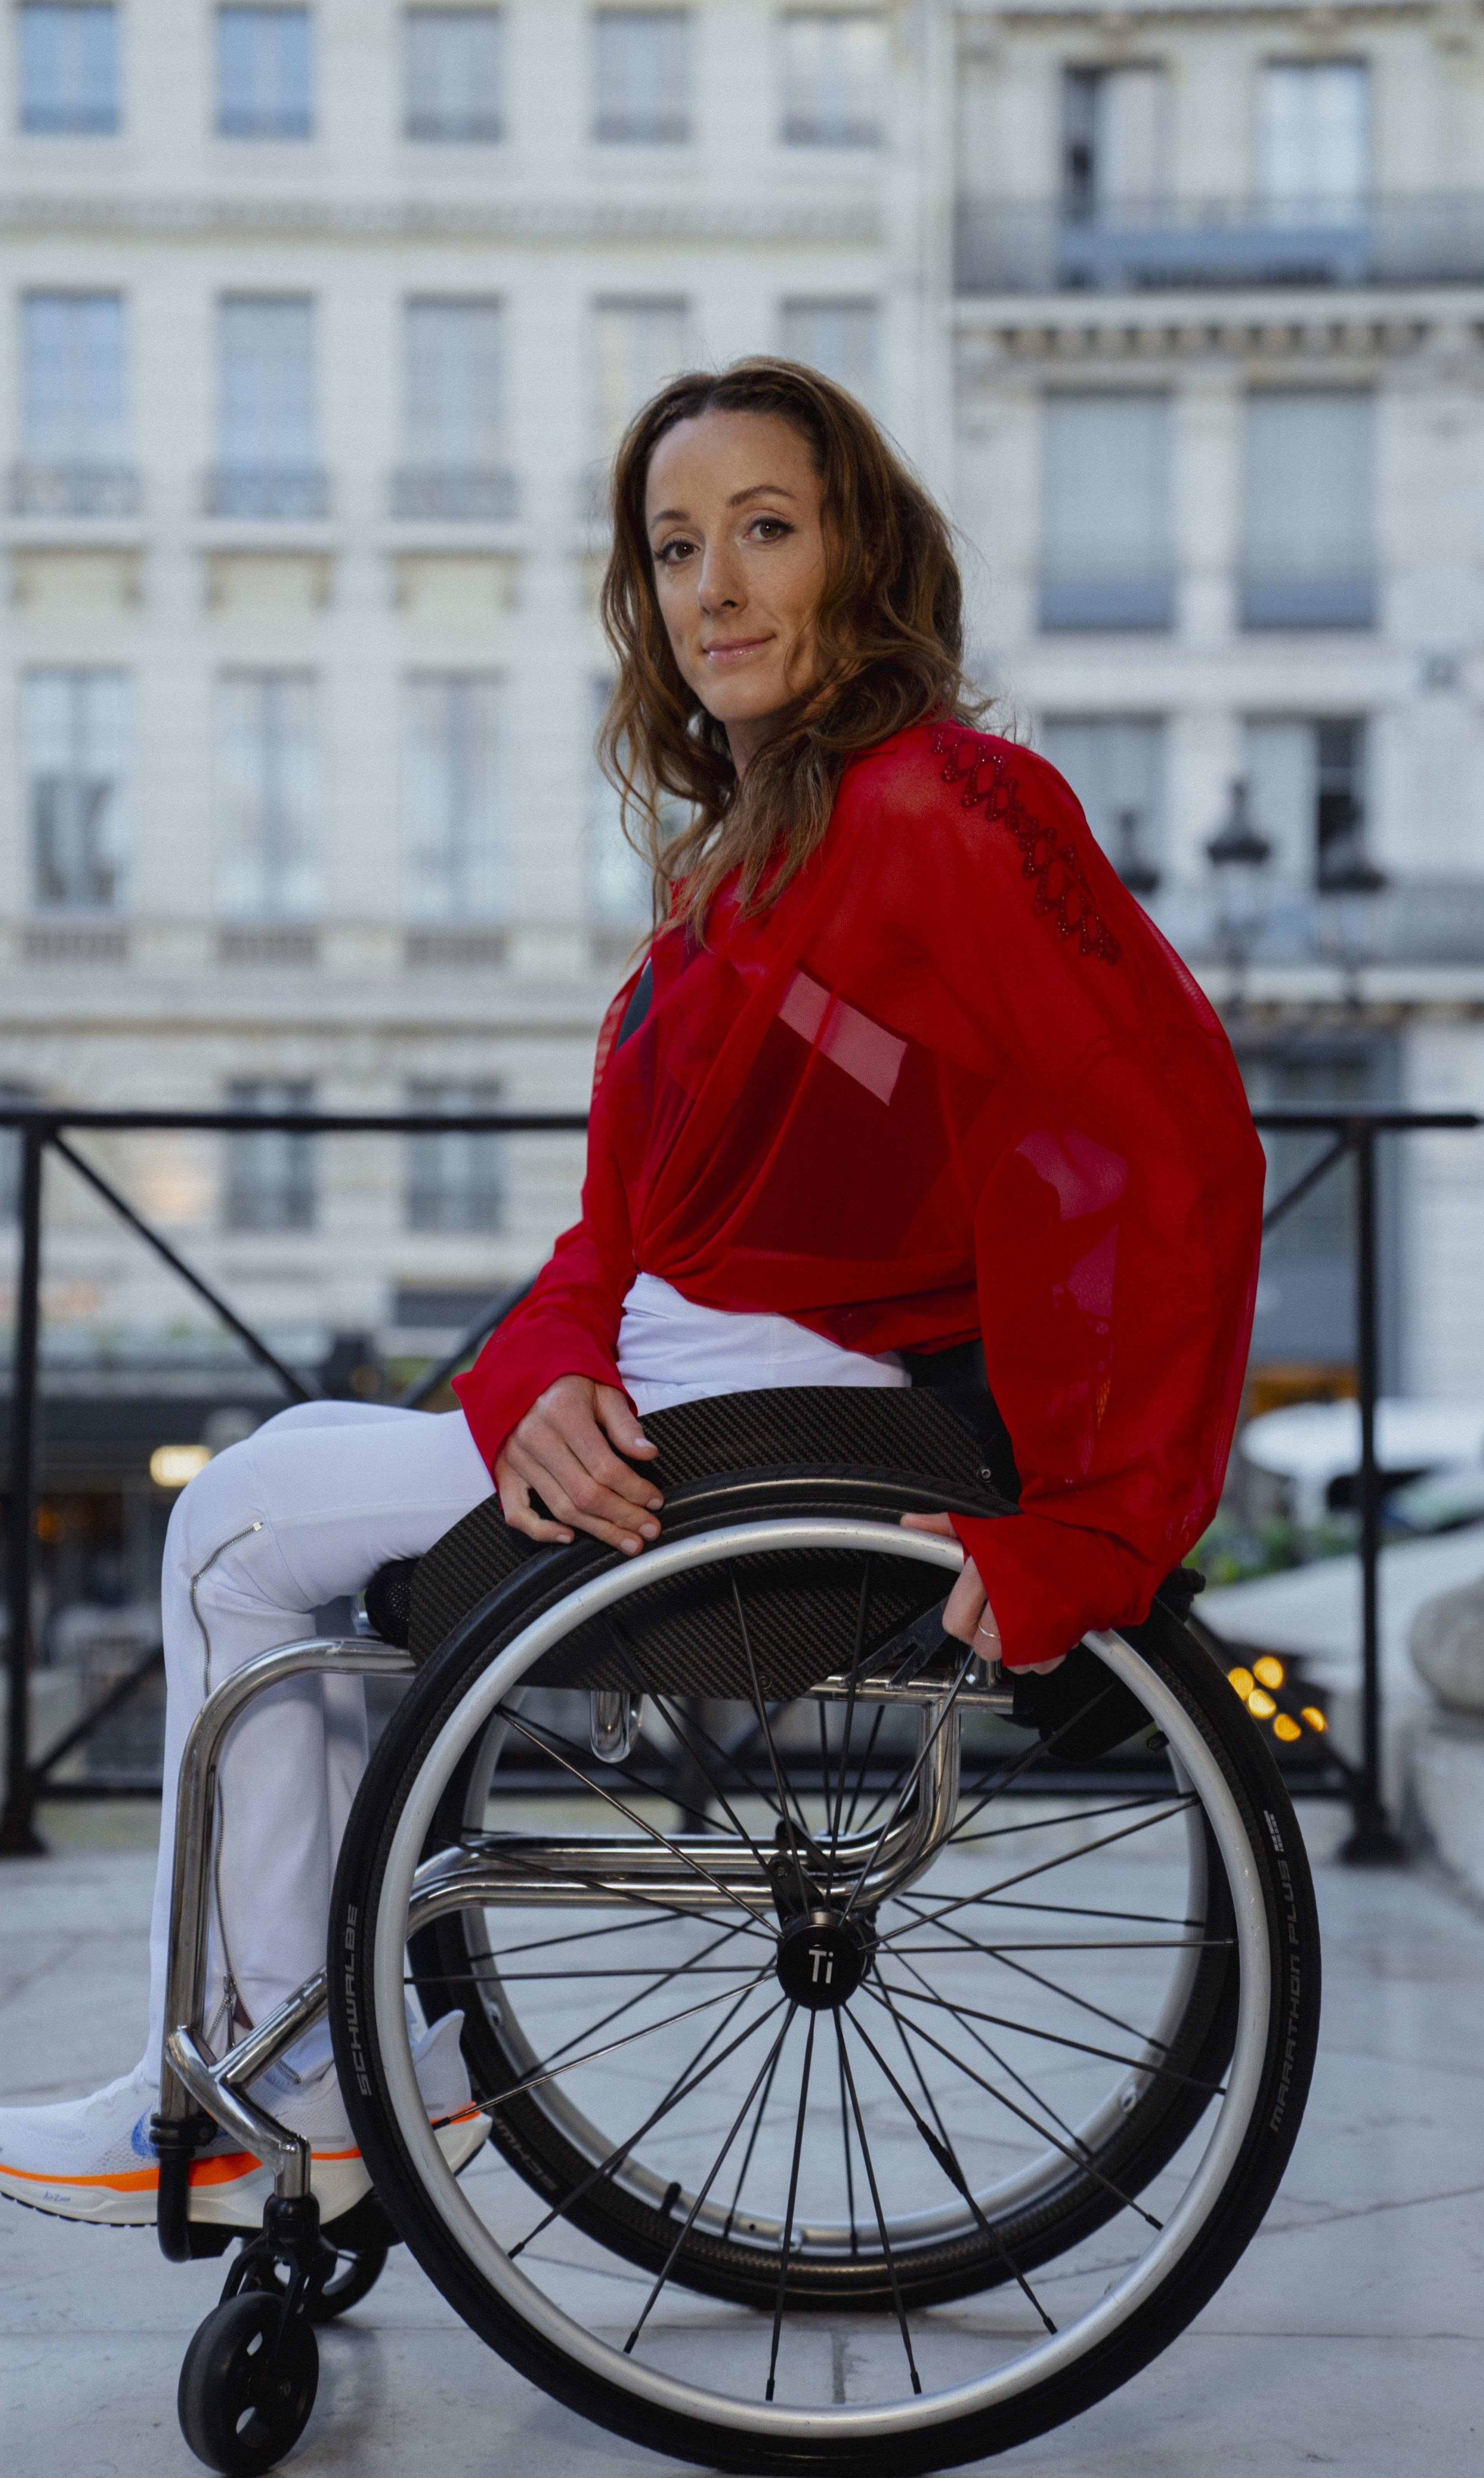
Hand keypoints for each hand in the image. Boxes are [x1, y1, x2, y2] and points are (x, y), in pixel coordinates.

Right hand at [496, 1376, 661, 1555]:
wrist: (522, 1375)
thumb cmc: (569, 1385)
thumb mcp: (603, 1392)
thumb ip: (624, 1424)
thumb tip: (648, 1453)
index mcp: (563, 1414)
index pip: (605, 1466)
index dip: (634, 1489)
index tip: (655, 1500)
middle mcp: (535, 1439)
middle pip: (585, 1494)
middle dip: (623, 1516)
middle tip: (650, 1530)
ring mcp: (516, 1459)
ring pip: (561, 1508)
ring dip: (598, 1530)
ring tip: (627, 1541)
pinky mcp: (504, 1473)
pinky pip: (517, 1513)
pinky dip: (541, 1531)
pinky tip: (569, 1537)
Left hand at [897, 1512, 1064, 1672]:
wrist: (1101, 1547)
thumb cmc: (1047, 1539)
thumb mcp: (992, 1528)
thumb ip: (946, 1529)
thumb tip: (911, 1524)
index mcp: (990, 1573)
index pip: (954, 1622)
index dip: (962, 1618)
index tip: (972, 1609)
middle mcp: (1013, 1602)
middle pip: (983, 1647)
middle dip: (989, 1635)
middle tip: (1001, 1614)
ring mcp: (1040, 1626)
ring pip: (1010, 1661)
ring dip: (1016, 1647)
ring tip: (1025, 1619)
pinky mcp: (1063, 1642)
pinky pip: (1041, 1666)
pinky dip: (1042, 1653)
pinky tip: (1045, 1627)